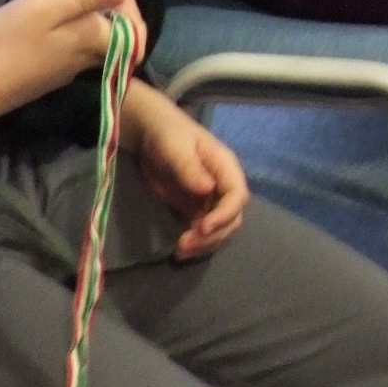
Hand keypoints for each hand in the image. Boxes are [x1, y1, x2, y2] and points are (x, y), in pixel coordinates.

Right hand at [0, 0, 145, 178]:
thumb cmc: (8, 40)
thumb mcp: (46, 7)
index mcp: (92, 40)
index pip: (135, 28)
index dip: (129, 5)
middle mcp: (88, 60)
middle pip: (120, 40)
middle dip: (117, 14)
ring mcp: (70, 72)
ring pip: (99, 47)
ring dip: (97, 25)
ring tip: (75, 5)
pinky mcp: (52, 77)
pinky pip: (79, 54)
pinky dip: (78, 37)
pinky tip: (56, 27)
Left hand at [123, 81, 246, 257]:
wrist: (150, 134)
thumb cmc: (168, 134)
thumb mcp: (176, 147)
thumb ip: (190, 168)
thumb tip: (207, 189)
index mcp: (226, 168)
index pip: (237, 197)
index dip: (224, 215)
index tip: (202, 228)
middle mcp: (223, 187)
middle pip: (231, 219)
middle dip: (212, 236)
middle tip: (185, 245)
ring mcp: (210, 201)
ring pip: (218, 230)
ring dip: (203, 245)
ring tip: (180, 252)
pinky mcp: (195, 210)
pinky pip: (202, 232)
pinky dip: (194, 243)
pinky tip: (179, 250)